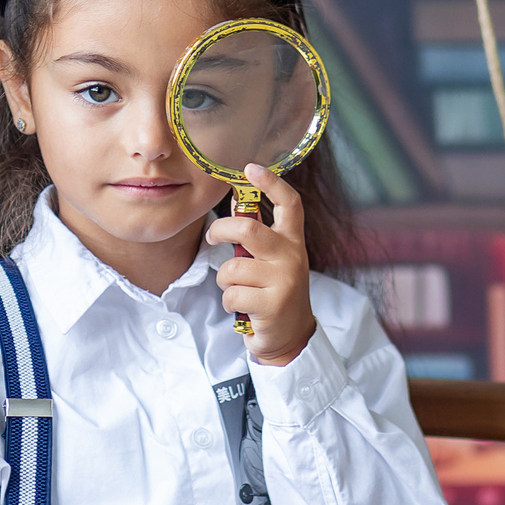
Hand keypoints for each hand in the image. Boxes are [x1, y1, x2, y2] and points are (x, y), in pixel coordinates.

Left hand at [206, 165, 314, 364]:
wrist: (291, 336)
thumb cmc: (275, 293)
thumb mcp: (273, 260)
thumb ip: (258, 236)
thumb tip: (235, 204)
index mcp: (293, 241)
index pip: (289, 204)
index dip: (271, 182)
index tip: (250, 167)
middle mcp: (292, 256)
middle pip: (248, 229)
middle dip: (220, 231)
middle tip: (211, 238)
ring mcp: (284, 281)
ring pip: (233, 268)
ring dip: (226, 282)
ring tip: (240, 290)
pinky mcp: (272, 305)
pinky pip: (232, 294)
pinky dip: (229, 302)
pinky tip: (244, 308)